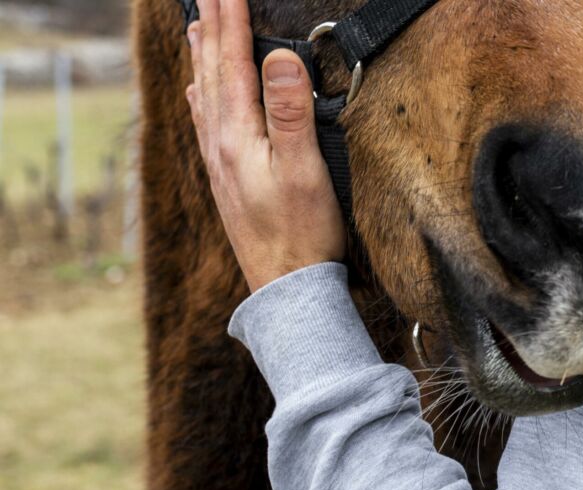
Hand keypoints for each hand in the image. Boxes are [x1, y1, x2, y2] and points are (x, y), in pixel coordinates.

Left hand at [186, 0, 344, 291]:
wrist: (286, 288)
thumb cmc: (302, 233)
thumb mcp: (305, 170)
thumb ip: (290, 112)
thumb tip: (279, 57)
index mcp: (237, 135)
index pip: (232, 61)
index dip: (232, 19)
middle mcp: (219, 143)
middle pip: (211, 70)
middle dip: (212, 26)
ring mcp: (218, 161)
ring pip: (204, 93)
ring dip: (202, 54)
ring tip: (197, 24)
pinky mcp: (225, 178)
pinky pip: (205, 119)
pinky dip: (200, 92)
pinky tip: (198, 92)